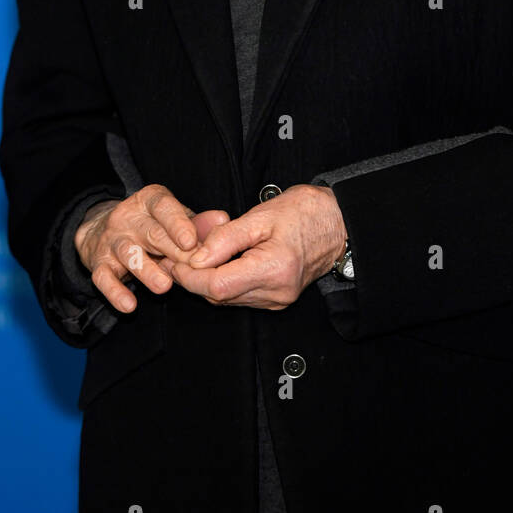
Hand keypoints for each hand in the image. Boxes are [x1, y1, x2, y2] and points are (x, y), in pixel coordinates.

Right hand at [74, 185, 228, 313]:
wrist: (102, 230)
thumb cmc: (152, 226)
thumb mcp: (174, 218)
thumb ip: (198, 222)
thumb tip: (223, 219)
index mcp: (150, 201)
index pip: (164, 207)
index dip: (177, 223)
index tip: (191, 242)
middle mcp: (128, 218)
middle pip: (151, 234)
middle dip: (172, 252)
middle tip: (191, 269)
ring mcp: (112, 240)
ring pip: (128, 254)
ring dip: (147, 271)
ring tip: (164, 286)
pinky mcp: (99, 263)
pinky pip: (103, 278)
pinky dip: (115, 292)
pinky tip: (129, 305)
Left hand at [170, 184, 346, 309]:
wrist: (338, 223)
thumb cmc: (306, 213)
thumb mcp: (261, 215)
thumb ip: (226, 237)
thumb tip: (196, 256)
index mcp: (274, 269)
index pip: (218, 285)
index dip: (190, 275)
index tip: (174, 260)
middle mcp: (276, 292)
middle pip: (219, 296)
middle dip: (193, 278)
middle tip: (176, 256)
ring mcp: (277, 300)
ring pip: (227, 299)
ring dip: (206, 280)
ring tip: (193, 256)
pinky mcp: (276, 299)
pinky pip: (239, 296)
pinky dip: (223, 282)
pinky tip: (216, 264)